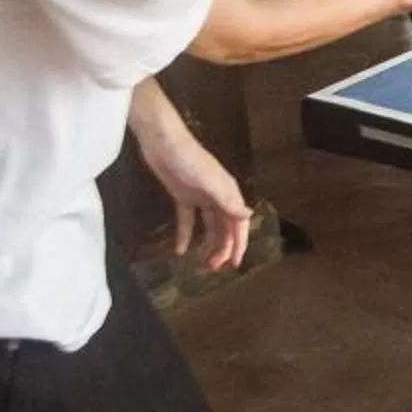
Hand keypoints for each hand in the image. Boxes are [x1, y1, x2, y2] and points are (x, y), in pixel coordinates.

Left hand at [139, 121, 251, 273]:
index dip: (239, 243)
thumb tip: (249, 216)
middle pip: (225, 227)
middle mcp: (217, 195)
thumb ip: (228, 200)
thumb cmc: (189, 160)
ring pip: (210, 225)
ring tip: (202, 263)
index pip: (238, 223)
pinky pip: (188, 220)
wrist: (163, 142)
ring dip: (209, 244)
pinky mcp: (182, 195)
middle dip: (223, 248)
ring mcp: (200, 196)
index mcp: (227, 192)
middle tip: (213, 268)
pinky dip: (186, 235)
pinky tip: (180, 250)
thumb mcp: (209, 182)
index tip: (235, 264)